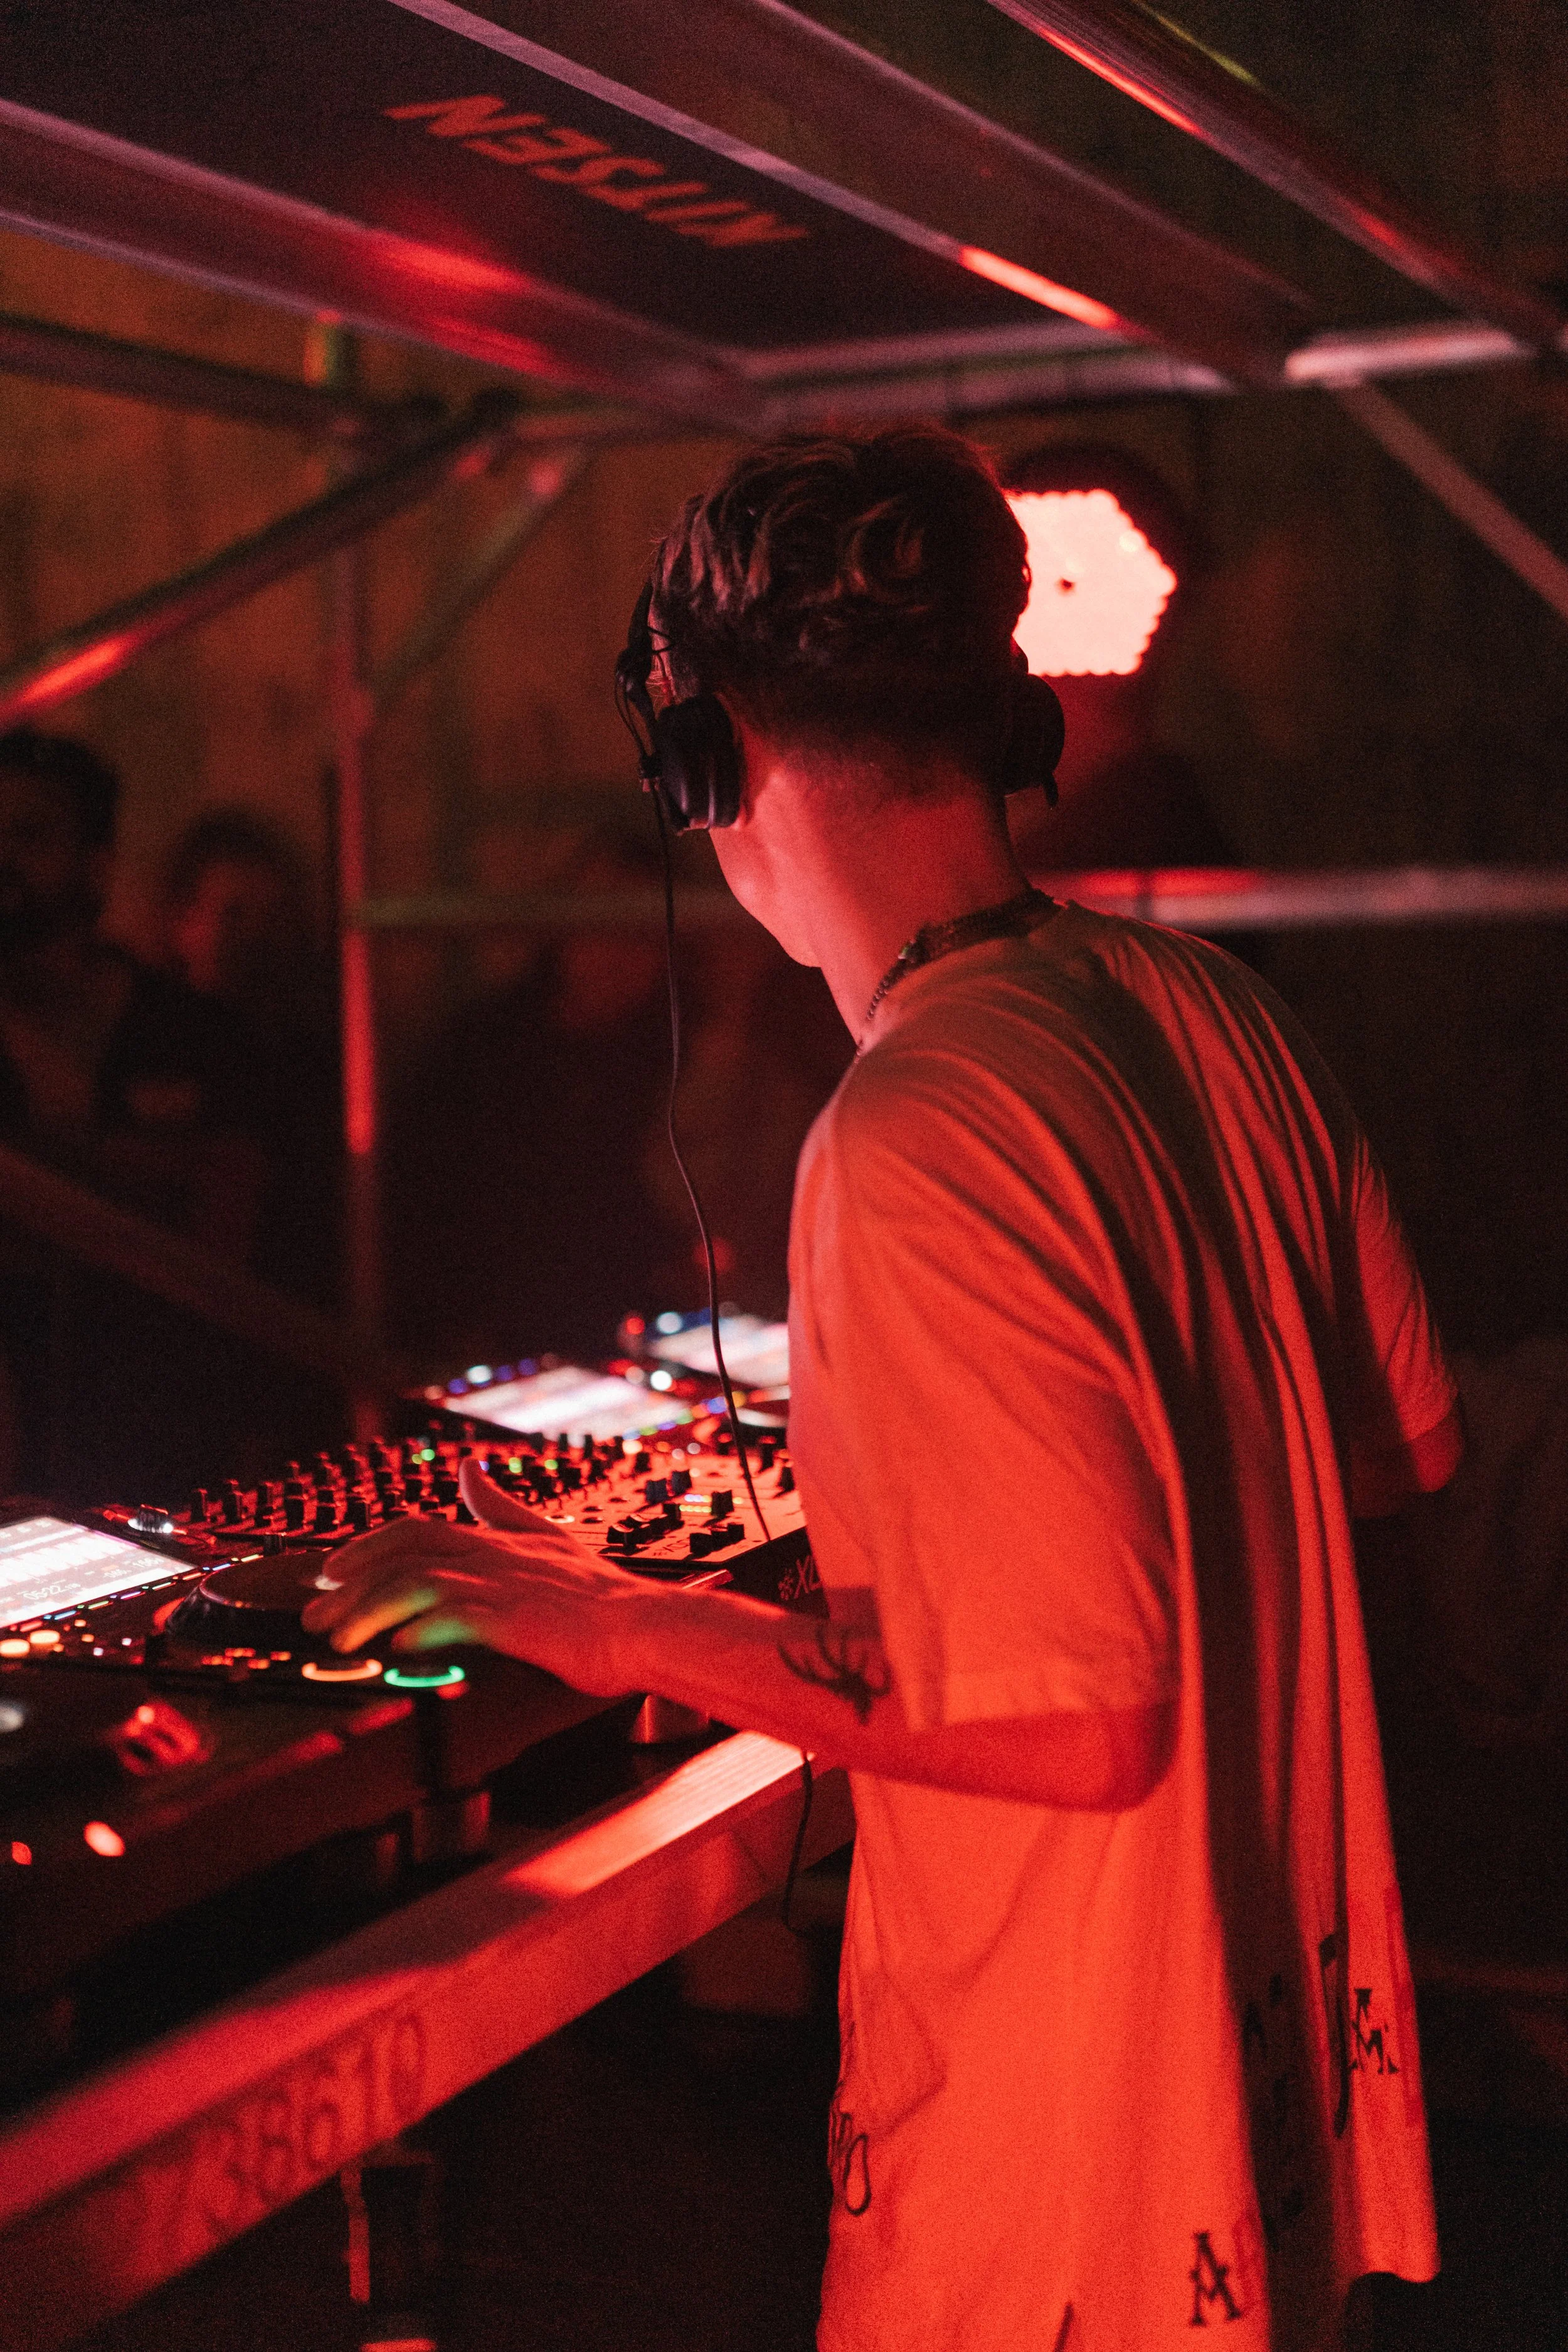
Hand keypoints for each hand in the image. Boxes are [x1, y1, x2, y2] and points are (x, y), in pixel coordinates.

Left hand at [298, 1458, 644, 1694]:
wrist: (646, 1626)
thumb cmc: (601, 1596)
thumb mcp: (547, 1537)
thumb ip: (503, 1507)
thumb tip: (470, 1470)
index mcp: (497, 1538)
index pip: (415, 1529)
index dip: (366, 1547)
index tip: (329, 1570)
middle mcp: (494, 1555)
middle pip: (404, 1553)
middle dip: (351, 1581)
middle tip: (315, 1612)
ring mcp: (505, 1585)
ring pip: (418, 1583)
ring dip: (369, 1609)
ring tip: (339, 1639)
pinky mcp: (518, 1619)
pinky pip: (457, 1617)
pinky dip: (420, 1629)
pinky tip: (396, 1648)